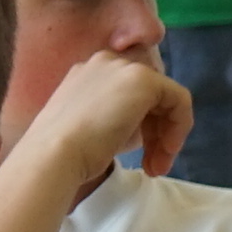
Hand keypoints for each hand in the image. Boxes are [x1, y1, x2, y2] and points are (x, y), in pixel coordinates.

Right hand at [6, 49, 187, 201]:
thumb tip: (142, 131)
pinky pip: (179, 99)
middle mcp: (106, 63)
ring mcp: (125, 68)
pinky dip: (179, 127)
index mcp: (87, 74)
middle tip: (152, 166)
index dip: (141, 126)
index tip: (139, 156)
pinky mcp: (144, 80)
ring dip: (167, 135)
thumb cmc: (62, 155)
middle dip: (156, 132)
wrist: (53, 155)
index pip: (128, 93)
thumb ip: (114, 121)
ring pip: (165, 97)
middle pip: (149, 94)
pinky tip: (165, 153)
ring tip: (156, 168)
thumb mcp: (90, 131)